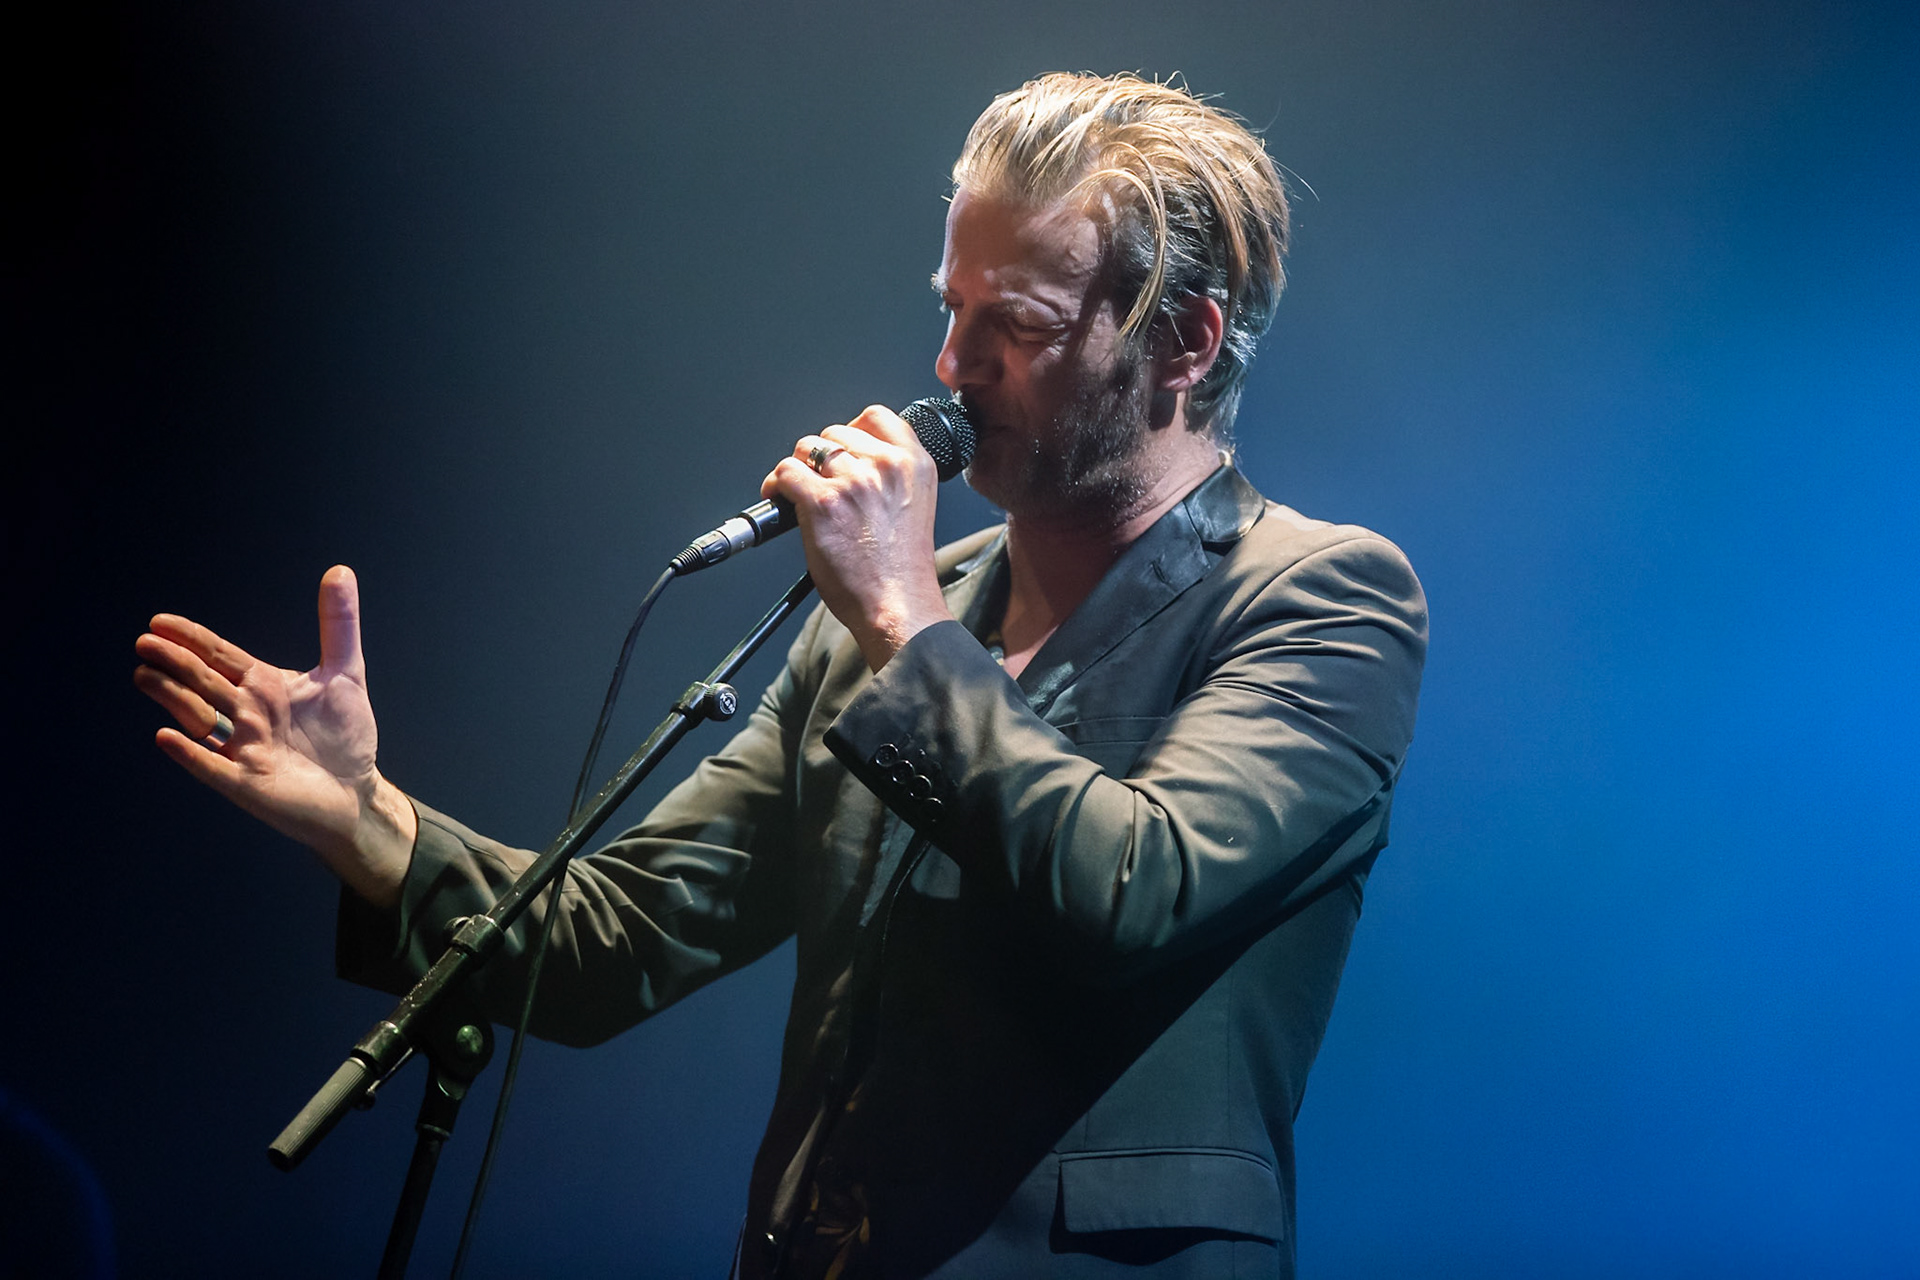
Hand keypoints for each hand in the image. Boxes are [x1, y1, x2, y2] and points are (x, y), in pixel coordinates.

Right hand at [133, 565, 414, 905]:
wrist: (355, 790)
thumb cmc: (345, 735)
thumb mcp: (346, 673)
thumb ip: (338, 625)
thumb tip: (340, 571)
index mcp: (262, 685)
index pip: (219, 655)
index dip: (190, 638)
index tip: (159, 622)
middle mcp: (245, 712)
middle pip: (201, 681)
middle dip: (174, 662)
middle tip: (145, 642)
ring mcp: (241, 747)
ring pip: (196, 717)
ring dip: (175, 697)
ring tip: (149, 675)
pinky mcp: (245, 782)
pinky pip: (210, 766)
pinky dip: (189, 753)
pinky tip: (168, 736)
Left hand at [761, 405, 954, 670]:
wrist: (898, 605)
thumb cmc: (903, 569)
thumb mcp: (915, 505)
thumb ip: (891, 476)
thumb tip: (850, 460)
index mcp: (914, 464)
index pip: (875, 416)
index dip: (851, 430)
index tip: (840, 449)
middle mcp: (886, 465)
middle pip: (835, 432)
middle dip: (821, 456)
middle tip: (818, 482)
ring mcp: (853, 481)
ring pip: (807, 449)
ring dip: (798, 469)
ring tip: (797, 492)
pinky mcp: (822, 502)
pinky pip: (786, 473)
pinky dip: (776, 485)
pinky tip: (780, 499)